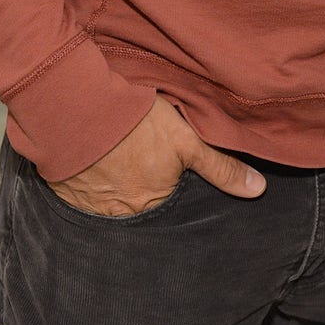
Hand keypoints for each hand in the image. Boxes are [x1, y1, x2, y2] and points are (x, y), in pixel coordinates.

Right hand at [43, 95, 265, 216]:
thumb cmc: (136, 122)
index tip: (163, 157)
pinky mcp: (66, 193)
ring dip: (114, 178)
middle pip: (141, 199)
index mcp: (154, 200)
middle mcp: (123, 212)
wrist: (76, 112)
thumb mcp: (188, 139)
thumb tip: (258, 190)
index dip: (170, 175)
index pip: (169, 195)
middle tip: (138, 153)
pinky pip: (82, 190)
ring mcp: (92, 205)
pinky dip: (88, 175)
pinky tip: (92, 155)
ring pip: (111, 195)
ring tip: (115, 152)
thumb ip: (222, 167)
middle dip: (142, 182)